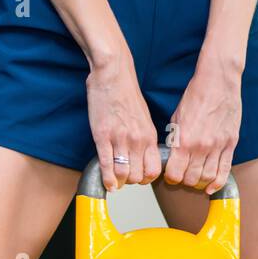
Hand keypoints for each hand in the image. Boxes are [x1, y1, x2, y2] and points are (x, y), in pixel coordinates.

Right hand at [86, 54, 160, 190]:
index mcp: (149, 135)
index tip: (138, 177)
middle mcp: (138, 140)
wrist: (113, 75)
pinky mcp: (102, 136)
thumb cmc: (125, 94)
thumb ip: (144, 138)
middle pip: (138, 176)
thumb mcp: (143, 118)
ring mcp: (120, 139)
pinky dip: (106, 179)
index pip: (154, 170)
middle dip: (131, 181)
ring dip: (118, 181)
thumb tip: (141, 155)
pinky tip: (107, 183)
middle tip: (124, 177)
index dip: (146, 179)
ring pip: (123, 175)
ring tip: (114, 178)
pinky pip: (106, 165)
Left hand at [165, 63, 241, 193]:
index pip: (175, 174)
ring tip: (196, 178)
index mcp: (184, 141)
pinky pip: (225, 170)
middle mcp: (201, 147)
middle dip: (185, 180)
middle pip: (192, 179)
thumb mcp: (176, 119)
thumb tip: (171, 157)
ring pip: (208, 177)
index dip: (171, 177)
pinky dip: (218, 183)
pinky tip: (211, 187)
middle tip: (183, 175)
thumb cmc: (196, 97)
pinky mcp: (231, 144)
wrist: (218, 82)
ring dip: (200, 182)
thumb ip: (175, 140)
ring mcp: (218, 146)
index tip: (171, 175)